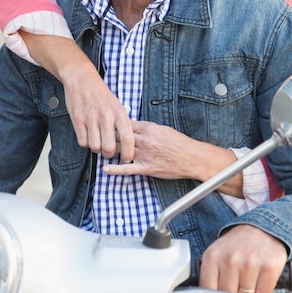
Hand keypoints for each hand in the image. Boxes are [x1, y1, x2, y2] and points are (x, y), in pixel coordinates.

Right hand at [21, 33, 135, 161]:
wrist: (82, 80)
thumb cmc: (101, 95)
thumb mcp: (117, 105)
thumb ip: (122, 123)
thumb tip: (127, 144)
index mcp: (119, 113)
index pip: (127, 139)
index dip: (128, 153)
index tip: (126, 158)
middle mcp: (106, 116)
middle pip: (109, 148)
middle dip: (109, 154)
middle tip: (108, 152)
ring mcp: (91, 118)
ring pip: (95, 147)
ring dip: (96, 149)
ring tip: (97, 141)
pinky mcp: (78, 120)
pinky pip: (82, 142)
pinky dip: (85, 143)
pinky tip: (88, 135)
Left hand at [102, 120, 242, 195]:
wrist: (192, 158)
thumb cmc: (180, 143)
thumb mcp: (164, 129)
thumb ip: (148, 128)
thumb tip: (134, 126)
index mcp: (150, 128)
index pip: (126, 124)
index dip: (115, 124)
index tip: (107, 123)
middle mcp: (146, 140)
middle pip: (121, 136)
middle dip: (109, 135)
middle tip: (98, 135)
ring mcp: (146, 155)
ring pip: (122, 151)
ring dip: (110, 150)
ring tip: (99, 149)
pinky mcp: (147, 168)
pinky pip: (128, 169)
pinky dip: (115, 169)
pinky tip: (106, 169)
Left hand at [197, 225, 287, 292]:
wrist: (262, 228)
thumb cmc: (237, 246)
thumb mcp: (217, 257)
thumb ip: (208, 284)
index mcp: (213, 256)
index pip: (207, 291)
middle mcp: (231, 259)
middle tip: (235, 288)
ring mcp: (251, 263)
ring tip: (248, 280)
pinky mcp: (269, 267)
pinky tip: (259, 281)